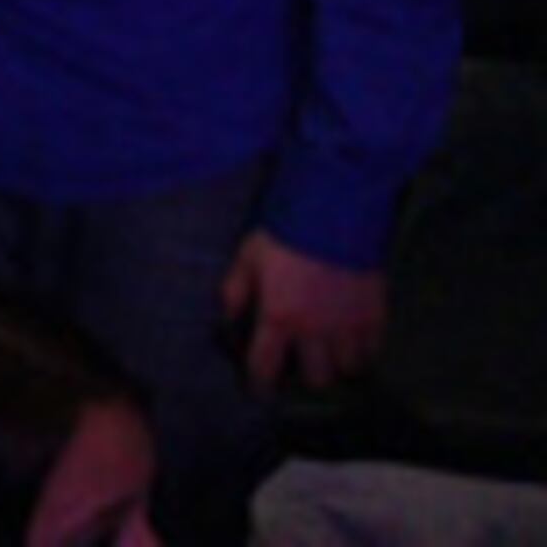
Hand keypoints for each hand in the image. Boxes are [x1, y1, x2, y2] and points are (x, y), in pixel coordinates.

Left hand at [220, 232, 386, 393]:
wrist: (333, 214)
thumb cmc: (283, 235)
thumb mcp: (247, 259)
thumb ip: (235, 292)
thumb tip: (228, 319)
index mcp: (278, 318)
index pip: (265, 368)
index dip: (259, 386)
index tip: (259, 390)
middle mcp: (315, 332)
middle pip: (316, 378)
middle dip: (306, 376)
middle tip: (301, 364)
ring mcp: (349, 327)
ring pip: (349, 370)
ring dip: (338, 365)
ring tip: (331, 355)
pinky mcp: (376, 316)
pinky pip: (374, 350)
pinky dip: (363, 352)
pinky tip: (354, 343)